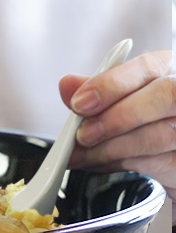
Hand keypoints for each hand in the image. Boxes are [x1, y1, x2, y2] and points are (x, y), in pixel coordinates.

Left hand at [60, 49, 174, 222]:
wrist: (170, 153)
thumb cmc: (148, 117)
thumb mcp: (124, 97)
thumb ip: (98, 91)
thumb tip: (68, 85)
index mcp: (169, 71)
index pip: (147, 67)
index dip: (111, 85)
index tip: (79, 103)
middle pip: (162, 97)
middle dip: (114, 118)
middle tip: (82, 135)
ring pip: (159, 135)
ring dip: (110, 148)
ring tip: (82, 154)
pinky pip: (159, 164)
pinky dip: (120, 164)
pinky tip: (98, 163)